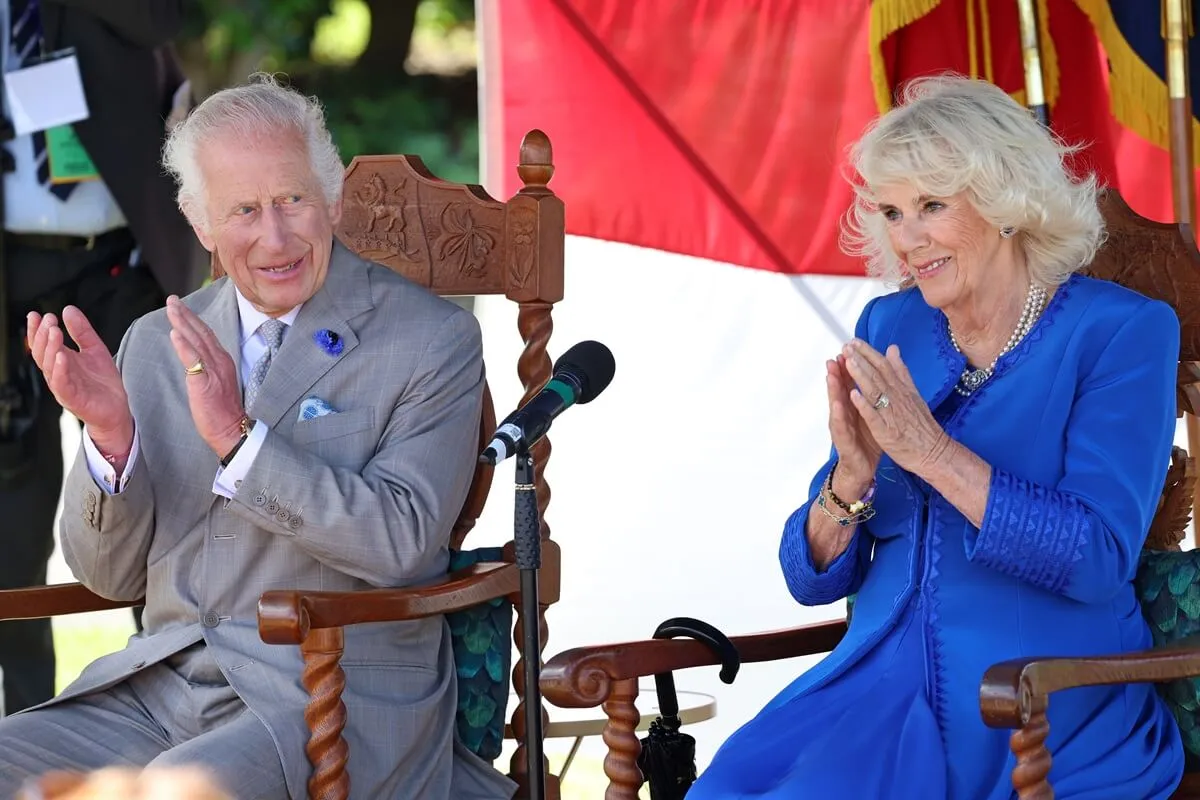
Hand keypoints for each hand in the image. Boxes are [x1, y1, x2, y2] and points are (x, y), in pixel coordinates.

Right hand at [27, 307, 132, 456]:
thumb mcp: (95, 350)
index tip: (35, 314)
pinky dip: (60, 370)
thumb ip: (82, 331)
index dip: (37, 330)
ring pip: (50, 367)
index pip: (43, 344)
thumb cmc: (103, 383)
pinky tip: (62, 356)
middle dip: (43, 335)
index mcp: (61, 362)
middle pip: (43, 353)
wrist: (117, 409)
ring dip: (51, 348)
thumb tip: (68, 309)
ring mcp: (64, 387)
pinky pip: (62, 384)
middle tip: (48, 319)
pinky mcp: (73, 399)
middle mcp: (59, 374)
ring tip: (54, 331)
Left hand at [165, 296, 245, 457]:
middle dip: (185, 314)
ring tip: (171, 308)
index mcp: (222, 360)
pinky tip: (175, 334)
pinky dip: (184, 346)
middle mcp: (219, 361)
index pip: (206, 333)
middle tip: (172, 299)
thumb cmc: (222, 409)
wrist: (231, 429)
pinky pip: (194, 362)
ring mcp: (213, 371)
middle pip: (200, 332)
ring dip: (183, 323)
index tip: (180, 306)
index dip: (192, 318)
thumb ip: (207, 365)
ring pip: (196, 341)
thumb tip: (194, 355)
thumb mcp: (217, 381)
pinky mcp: (205, 383)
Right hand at [825, 353, 880, 488]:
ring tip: (832, 374)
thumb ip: (869, 396)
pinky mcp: (843, 442)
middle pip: (839, 391)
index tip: (849, 348)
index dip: (849, 366)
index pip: (849, 383)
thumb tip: (873, 376)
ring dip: (833, 389)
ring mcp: (841, 428)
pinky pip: (840, 426)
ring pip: (836, 405)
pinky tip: (839, 403)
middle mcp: (844, 415)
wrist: (862, 469)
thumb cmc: (866, 441)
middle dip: (837, 373)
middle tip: (835, 356)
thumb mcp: (870, 415)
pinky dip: (839, 414)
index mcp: (853, 408)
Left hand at [841, 339, 950, 475]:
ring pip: (875, 391)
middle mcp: (897, 398)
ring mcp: (892, 414)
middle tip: (846, 346)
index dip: (868, 353)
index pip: (884, 366)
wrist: (934, 452)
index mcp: (902, 389)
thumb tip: (892, 349)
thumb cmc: (921, 425)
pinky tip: (854, 394)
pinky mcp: (887, 431)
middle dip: (861, 359)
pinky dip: (865, 405)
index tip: (854, 341)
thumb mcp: (913, 393)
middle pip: (878, 375)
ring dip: (861, 376)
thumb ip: (901, 371)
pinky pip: (875, 416)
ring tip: (848, 362)